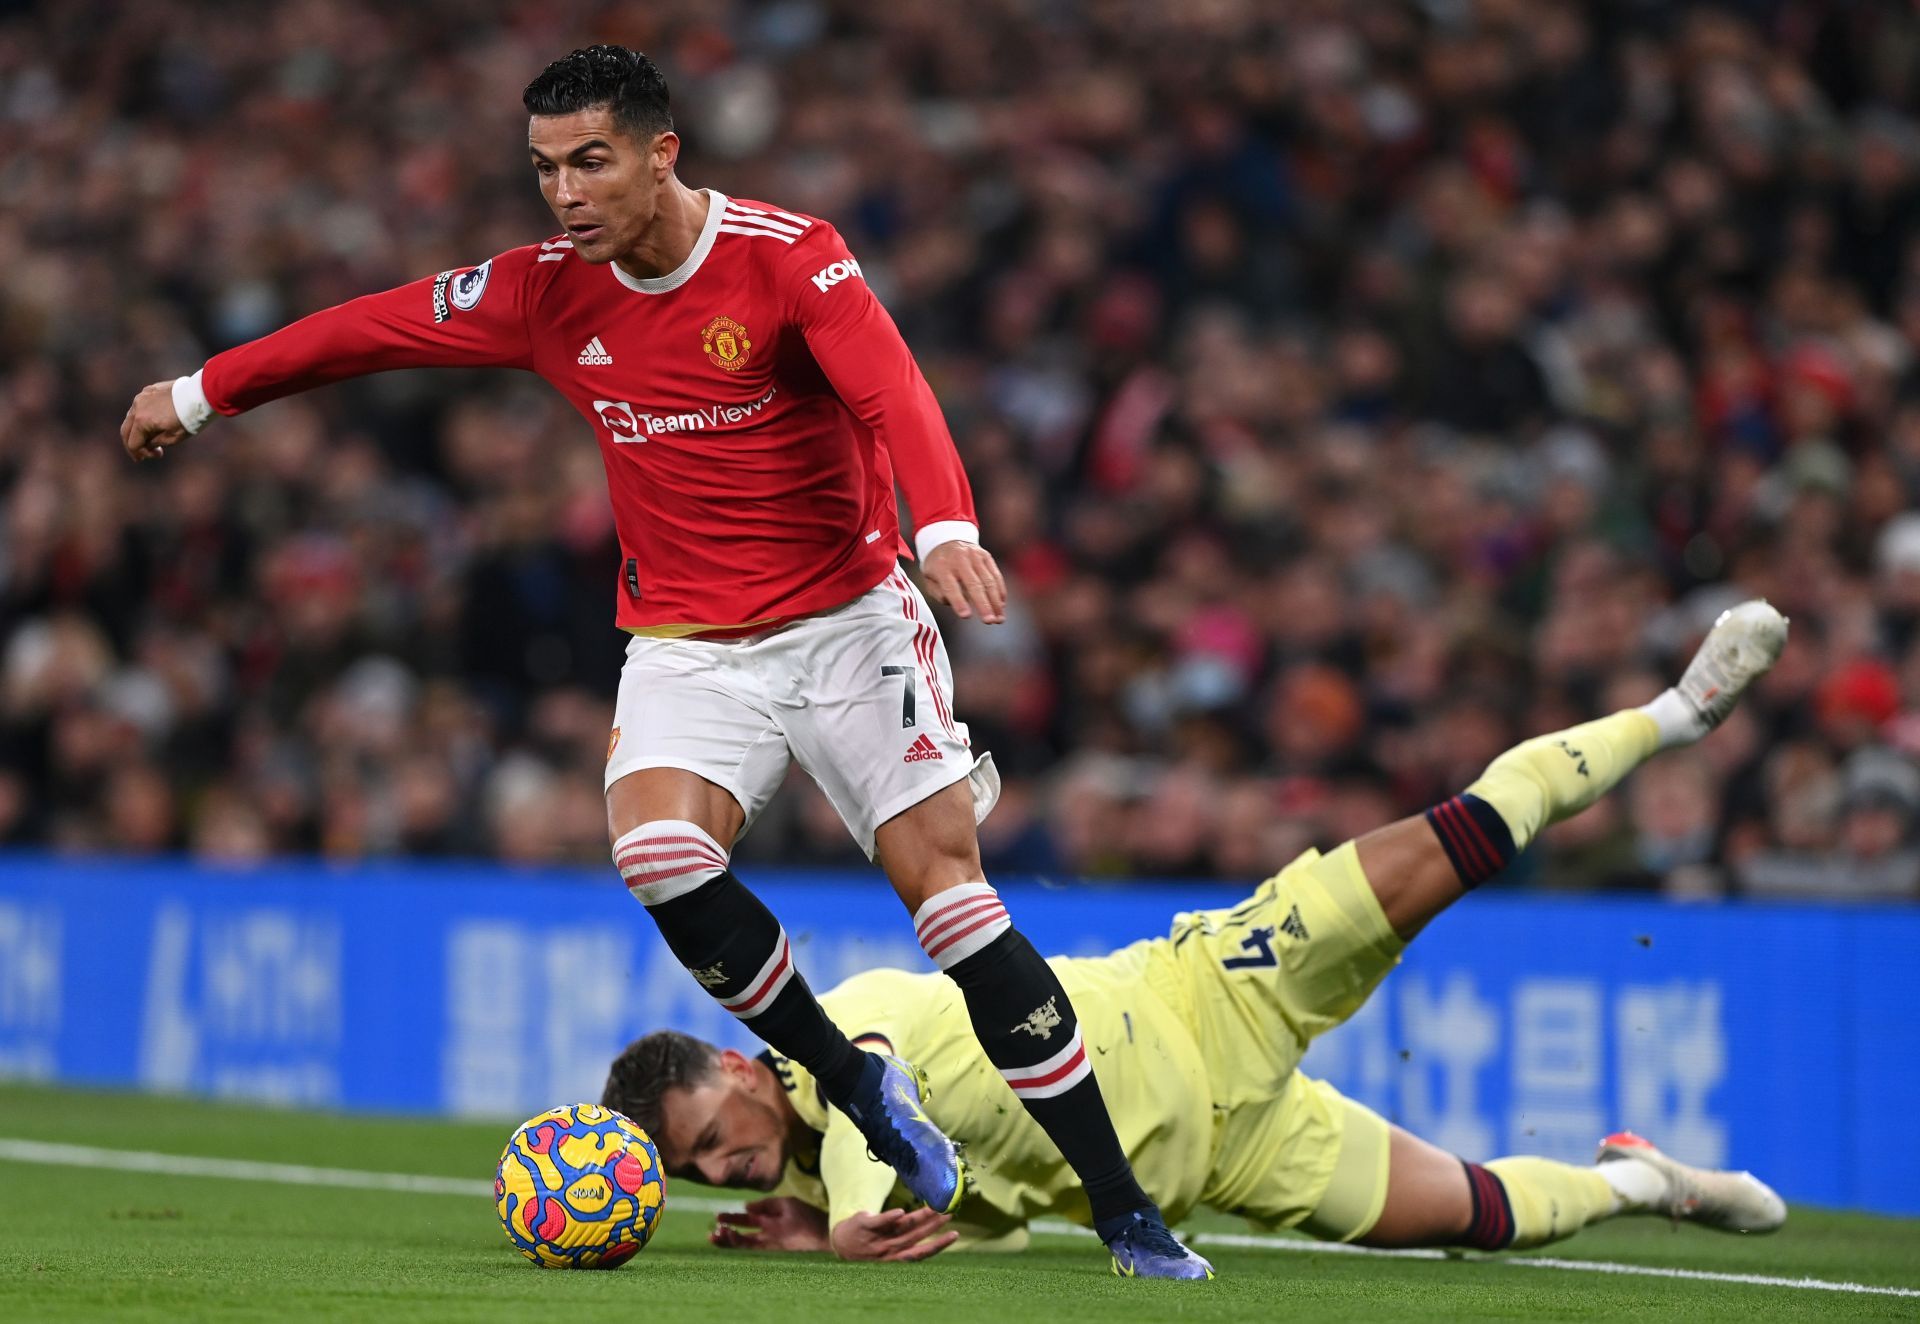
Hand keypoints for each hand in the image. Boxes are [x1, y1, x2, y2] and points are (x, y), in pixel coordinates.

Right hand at [121, 381, 190, 462]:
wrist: (202, 395)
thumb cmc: (189, 419)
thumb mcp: (173, 438)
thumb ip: (155, 443)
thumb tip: (146, 444)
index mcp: (142, 421)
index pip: (132, 443)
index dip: (141, 453)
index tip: (156, 455)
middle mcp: (137, 407)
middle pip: (126, 430)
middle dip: (132, 444)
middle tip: (141, 454)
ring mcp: (142, 396)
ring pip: (131, 417)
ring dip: (136, 429)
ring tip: (148, 438)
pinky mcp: (149, 390)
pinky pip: (140, 406)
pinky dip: (142, 416)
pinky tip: (153, 422)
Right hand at [709, 1197, 830, 1252]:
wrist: (823, 1233)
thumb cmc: (808, 1217)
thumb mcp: (786, 1204)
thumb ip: (766, 1204)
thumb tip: (746, 1205)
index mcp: (770, 1219)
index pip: (748, 1219)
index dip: (733, 1218)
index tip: (718, 1216)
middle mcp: (767, 1232)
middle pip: (742, 1233)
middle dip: (727, 1231)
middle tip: (713, 1230)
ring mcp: (768, 1242)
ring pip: (744, 1243)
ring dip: (729, 1240)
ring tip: (716, 1235)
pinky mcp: (770, 1250)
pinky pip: (751, 1248)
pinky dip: (739, 1243)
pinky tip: (730, 1236)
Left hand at [829, 1207, 957, 1261]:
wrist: (842, 1242)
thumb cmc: (872, 1246)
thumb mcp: (889, 1249)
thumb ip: (908, 1239)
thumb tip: (932, 1224)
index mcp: (896, 1257)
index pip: (921, 1252)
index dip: (938, 1244)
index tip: (955, 1234)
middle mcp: (888, 1250)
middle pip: (914, 1237)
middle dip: (933, 1226)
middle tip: (950, 1214)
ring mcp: (876, 1238)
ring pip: (902, 1228)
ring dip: (919, 1218)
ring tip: (935, 1208)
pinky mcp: (864, 1225)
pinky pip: (878, 1222)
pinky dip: (889, 1218)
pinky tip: (901, 1212)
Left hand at [919, 541, 1005, 623]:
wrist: (946, 539)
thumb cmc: (937, 567)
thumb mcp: (929, 579)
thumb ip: (940, 594)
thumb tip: (959, 603)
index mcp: (941, 567)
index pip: (951, 586)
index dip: (959, 602)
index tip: (966, 616)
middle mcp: (960, 560)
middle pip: (974, 584)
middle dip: (983, 604)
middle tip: (989, 621)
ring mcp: (975, 556)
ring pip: (988, 581)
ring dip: (996, 602)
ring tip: (999, 619)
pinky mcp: (986, 556)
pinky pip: (995, 575)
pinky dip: (1000, 591)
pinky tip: (1001, 605)